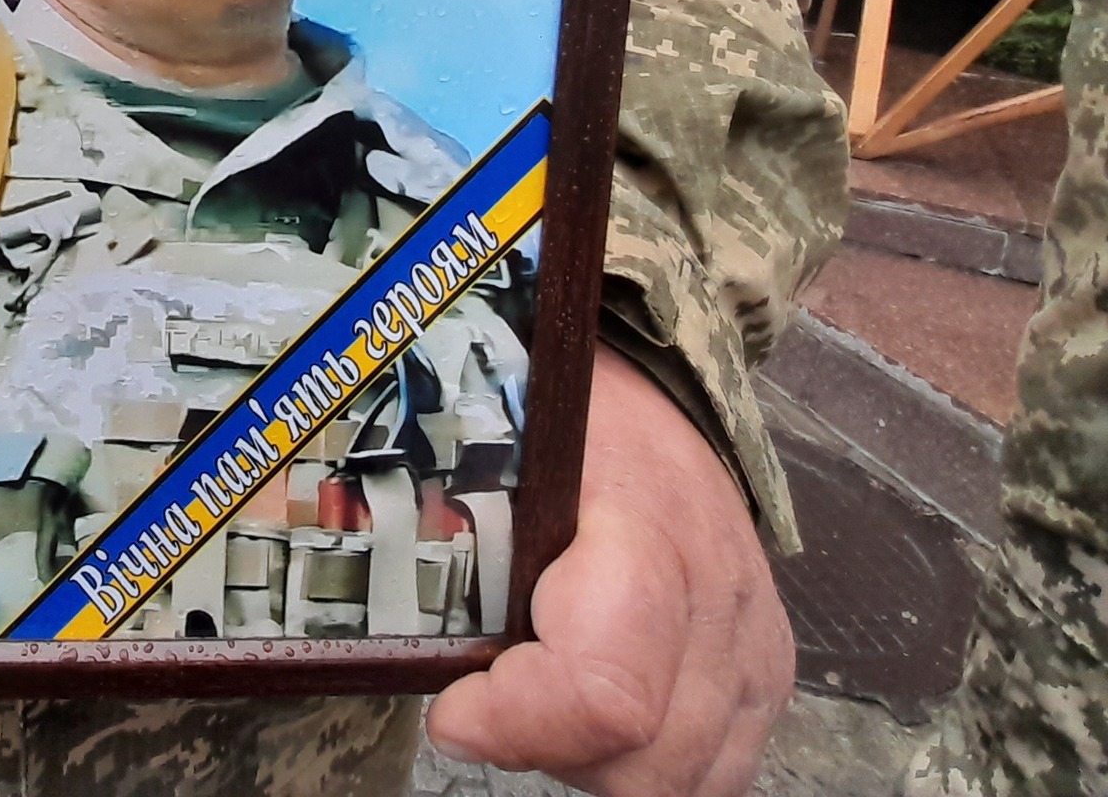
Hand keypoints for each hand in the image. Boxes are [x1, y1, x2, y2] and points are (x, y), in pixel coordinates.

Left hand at [426, 343, 793, 795]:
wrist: (646, 388)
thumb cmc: (558, 410)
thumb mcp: (487, 444)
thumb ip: (442, 532)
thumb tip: (378, 623)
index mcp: (645, 529)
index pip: (605, 692)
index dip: (518, 721)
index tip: (456, 709)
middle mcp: (718, 599)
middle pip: (641, 762)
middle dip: (548, 747)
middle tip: (495, 693)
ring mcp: (752, 642)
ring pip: (679, 782)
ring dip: (595, 761)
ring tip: (546, 692)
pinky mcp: (768, 670)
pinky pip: (714, 770)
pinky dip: (646, 762)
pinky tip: (596, 706)